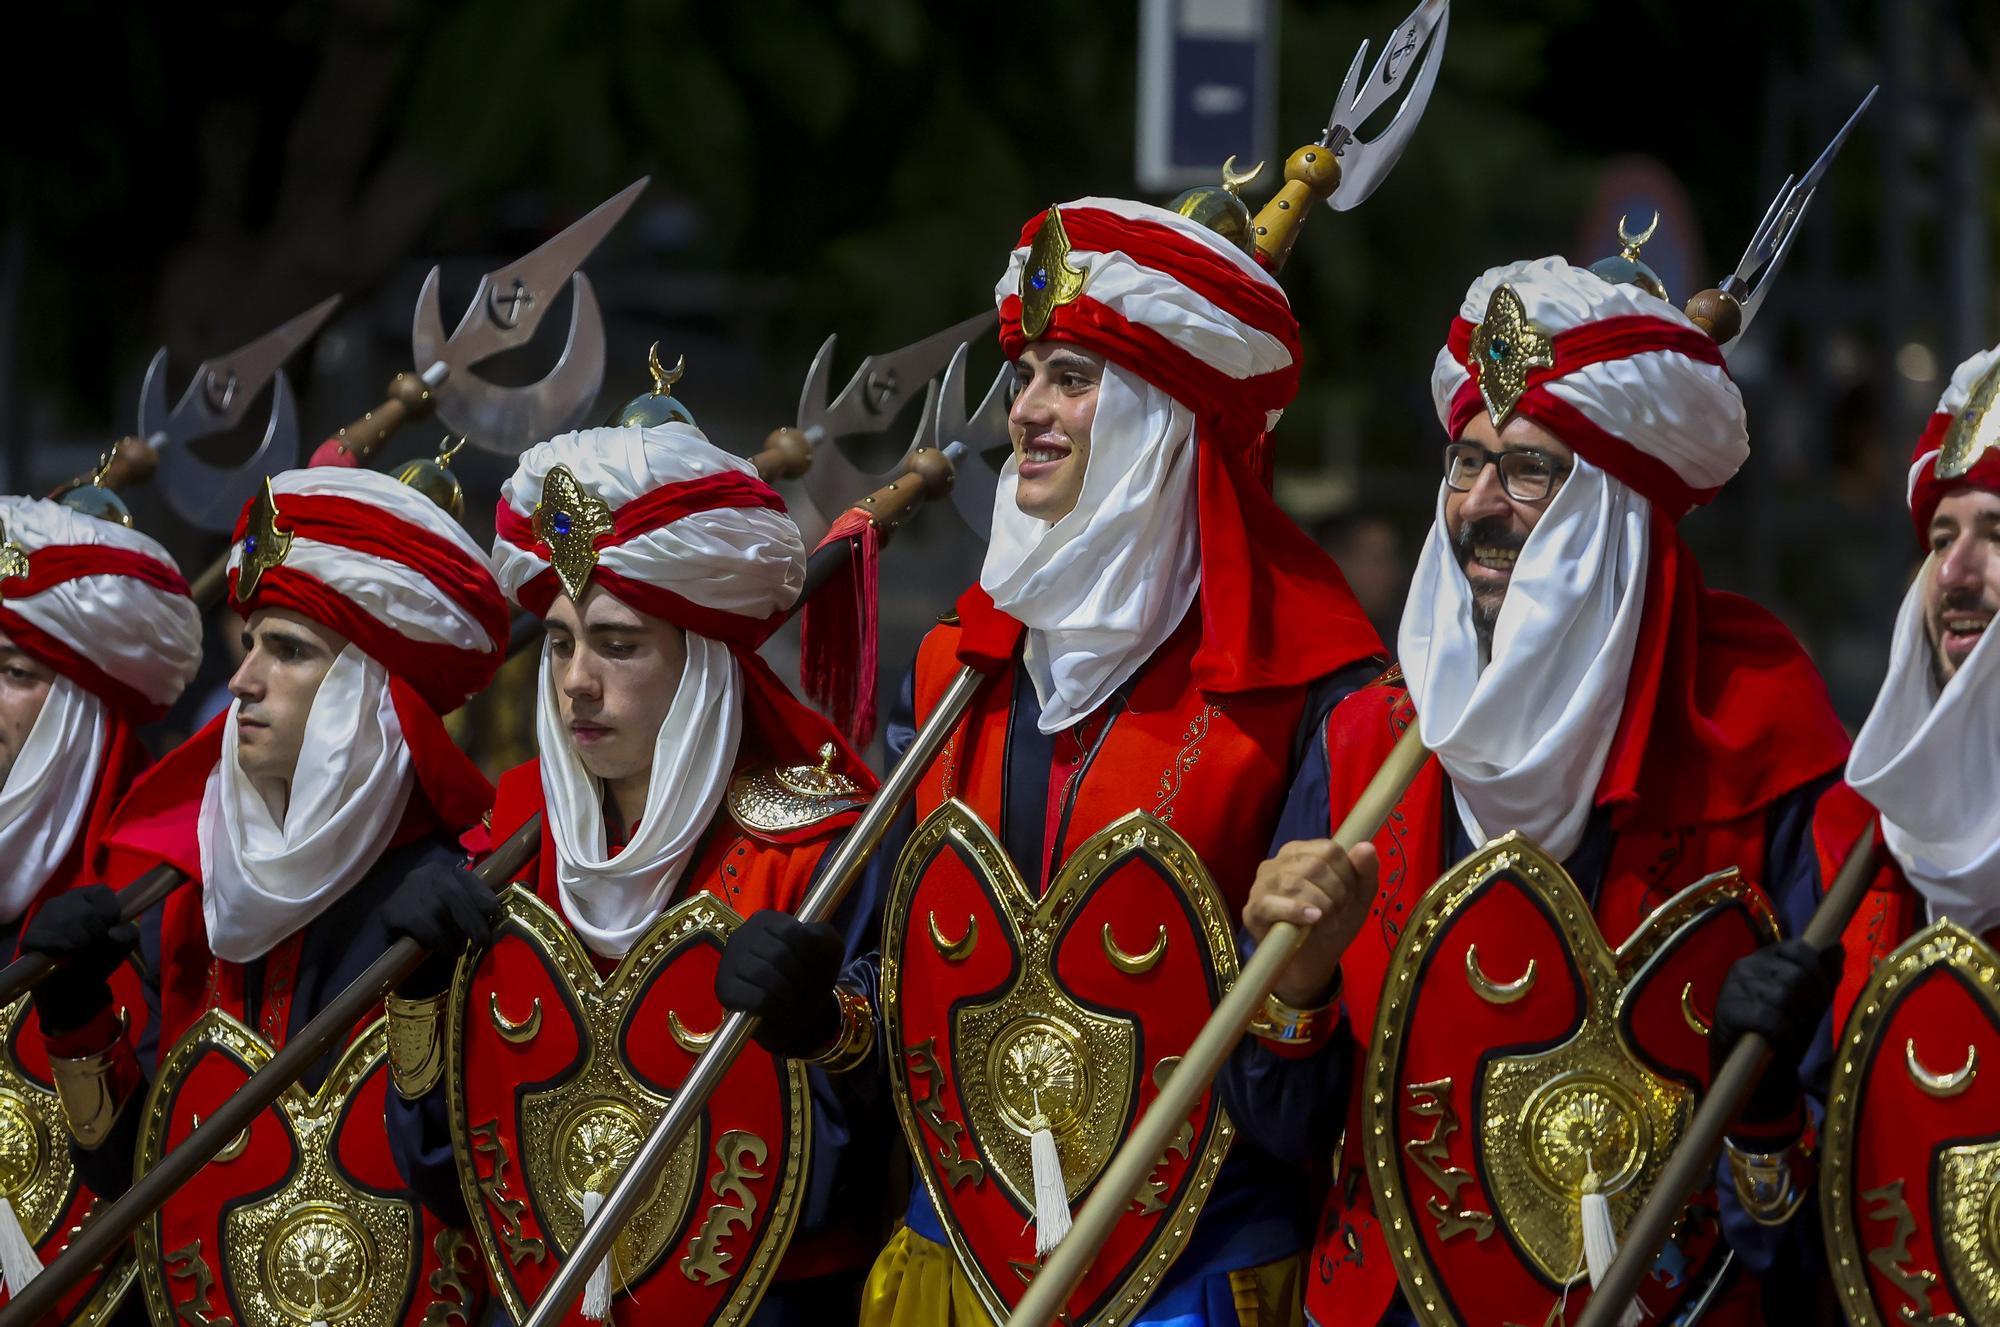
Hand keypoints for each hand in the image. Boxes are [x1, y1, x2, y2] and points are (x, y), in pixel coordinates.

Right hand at [22, 885, 138, 1035]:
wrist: (73, 988)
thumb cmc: (98, 958)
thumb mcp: (122, 945)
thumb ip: (128, 934)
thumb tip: (114, 934)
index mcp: (86, 897)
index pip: (102, 892)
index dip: (110, 913)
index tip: (110, 931)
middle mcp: (62, 902)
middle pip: (87, 912)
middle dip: (97, 936)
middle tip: (96, 950)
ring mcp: (43, 918)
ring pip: (68, 923)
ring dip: (82, 945)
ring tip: (83, 956)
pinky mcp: (30, 937)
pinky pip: (50, 938)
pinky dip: (63, 951)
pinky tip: (65, 956)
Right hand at [381, 860, 498, 997]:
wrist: (399, 940)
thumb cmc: (440, 922)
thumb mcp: (462, 908)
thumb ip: (487, 899)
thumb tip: (527, 887)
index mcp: (445, 870)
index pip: (469, 879)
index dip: (484, 896)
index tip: (495, 912)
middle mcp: (425, 875)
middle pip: (454, 895)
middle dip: (473, 921)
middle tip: (483, 942)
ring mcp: (406, 891)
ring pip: (438, 911)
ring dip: (454, 934)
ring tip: (460, 949)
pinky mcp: (391, 911)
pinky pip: (421, 926)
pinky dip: (438, 940)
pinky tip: (445, 948)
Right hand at [714, 911, 843, 1057]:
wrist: (796, 1013)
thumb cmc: (810, 976)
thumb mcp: (828, 951)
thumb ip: (825, 935)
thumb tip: (806, 933)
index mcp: (767, 920)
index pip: (792, 933)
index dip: (809, 956)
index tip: (811, 967)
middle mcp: (742, 935)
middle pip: (778, 954)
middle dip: (799, 976)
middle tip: (801, 986)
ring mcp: (729, 962)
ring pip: (764, 974)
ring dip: (787, 992)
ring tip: (790, 996)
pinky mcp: (724, 989)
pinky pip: (756, 998)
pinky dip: (774, 1007)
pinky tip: (774, 1007)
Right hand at [1243, 841, 1377, 1009]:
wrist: (1312, 963)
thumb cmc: (1332, 923)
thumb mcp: (1358, 898)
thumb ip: (1366, 871)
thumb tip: (1365, 847)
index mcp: (1300, 852)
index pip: (1329, 849)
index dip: (1347, 874)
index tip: (1350, 896)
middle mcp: (1277, 862)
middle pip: (1315, 864)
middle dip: (1337, 892)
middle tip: (1340, 912)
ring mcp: (1261, 885)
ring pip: (1295, 882)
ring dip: (1322, 906)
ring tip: (1329, 922)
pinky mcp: (1253, 910)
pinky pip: (1271, 904)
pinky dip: (1296, 910)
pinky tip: (1313, 919)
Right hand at [1712, 938, 1839, 1124]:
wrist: (1751, 1070)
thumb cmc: (1782, 1031)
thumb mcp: (1809, 1001)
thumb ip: (1824, 974)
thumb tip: (1836, 946)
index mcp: (1765, 957)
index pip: (1801, 949)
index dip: (1819, 975)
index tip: (1821, 1000)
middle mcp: (1745, 965)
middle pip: (1796, 975)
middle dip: (1812, 1004)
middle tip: (1807, 1024)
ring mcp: (1733, 987)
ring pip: (1784, 996)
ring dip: (1798, 1022)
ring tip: (1795, 1035)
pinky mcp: (1728, 1012)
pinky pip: (1769, 1019)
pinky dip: (1784, 1036)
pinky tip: (1784, 1045)